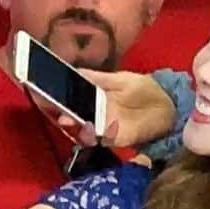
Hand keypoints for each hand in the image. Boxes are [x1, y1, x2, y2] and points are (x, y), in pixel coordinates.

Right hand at [56, 70, 176, 149]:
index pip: (69, 99)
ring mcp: (105, 127)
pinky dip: (94, 133)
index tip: (40, 91)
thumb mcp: (119, 78)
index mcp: (93, 98)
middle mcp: (95, 114)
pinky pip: (101, 137)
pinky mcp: (118, 137)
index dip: (55, 97)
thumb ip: (97, 78)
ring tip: (66, 117)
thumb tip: (73, 72)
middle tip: (50, 106)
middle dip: (60, 112)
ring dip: (74, 125)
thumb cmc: (144, 89)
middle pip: (72, 116)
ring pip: (83, 129)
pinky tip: (89, 126)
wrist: (169, 103)